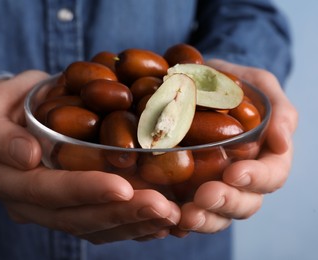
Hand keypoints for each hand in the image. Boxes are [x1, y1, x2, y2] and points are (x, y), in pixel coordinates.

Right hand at [0, 70, 179, 243]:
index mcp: (3, 178)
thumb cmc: (6, 104)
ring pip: (92, 228)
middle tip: (163, 208)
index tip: (123, 187)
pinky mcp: (69, 209)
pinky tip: (159, 223)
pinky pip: (100, 226)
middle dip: (121, 214)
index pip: (46, 190)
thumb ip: (0, 133)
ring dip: (133, 225)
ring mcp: (48, 211)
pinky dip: (131, 226)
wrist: (11, 117)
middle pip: (75, 218)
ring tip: (170, 216)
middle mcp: (25, 204)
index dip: (85, 190)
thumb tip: (27, 156)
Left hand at [173, 60, 297, 234]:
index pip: (271, 175)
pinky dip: (178, 218)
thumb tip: (283, 142)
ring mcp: (214, 185)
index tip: (235, 173)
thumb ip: (278, 109)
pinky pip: (186, 210)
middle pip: (245, 203)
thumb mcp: (259, 85)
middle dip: (227, 202)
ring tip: (185, 215)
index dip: (256, 178)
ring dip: (204, 218)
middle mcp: (242, 177)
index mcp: (265, 156)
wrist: (196, 84)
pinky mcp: (187, 188)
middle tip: (205, 195)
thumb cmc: (232, 83)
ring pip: (217, 214)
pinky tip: (167, 217)